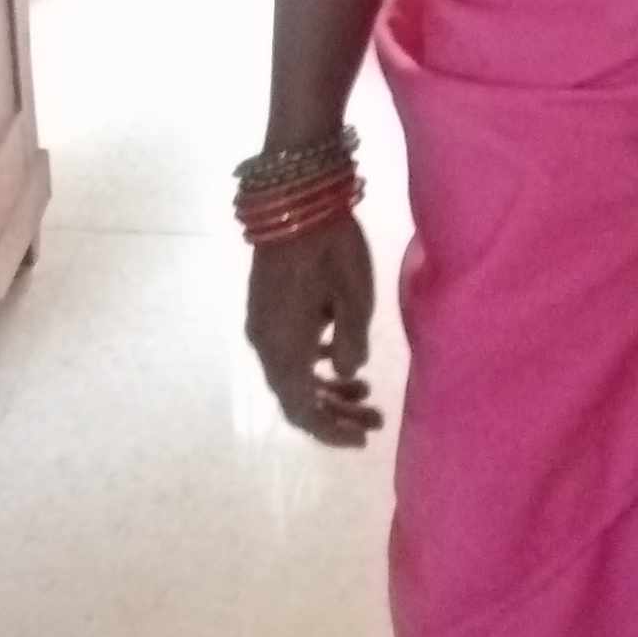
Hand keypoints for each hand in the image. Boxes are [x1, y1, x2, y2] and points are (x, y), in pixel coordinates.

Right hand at [244, 221, 380, 447]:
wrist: (295, 198)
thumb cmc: (332, 249)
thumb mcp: (355, 298)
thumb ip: (351, 344)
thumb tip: (348, 374)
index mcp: (283, 348)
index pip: (302, 410)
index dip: (332, 430)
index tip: (364, 438)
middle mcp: (265, 343)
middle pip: (296, 396)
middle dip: (335, 413)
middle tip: (375, 418)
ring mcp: (262, 324)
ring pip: (293, 373)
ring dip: (328, 389)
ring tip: (367, 393)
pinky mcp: (266, 306)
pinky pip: (288, 351)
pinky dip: (315, 363)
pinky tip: (341, 356)